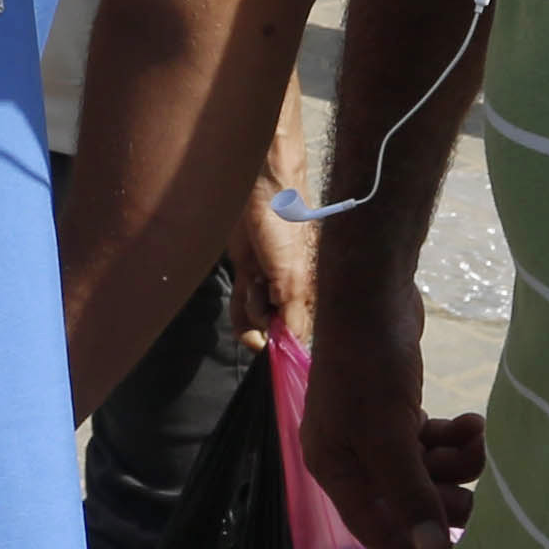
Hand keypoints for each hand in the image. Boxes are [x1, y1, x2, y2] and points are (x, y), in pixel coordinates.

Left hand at [232, 189, 311, 350]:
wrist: (260, 194)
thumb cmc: (285, 232)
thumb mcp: (292, 279)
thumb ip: (292, 316)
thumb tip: (292, 348)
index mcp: (308, 294)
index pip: (299, 334)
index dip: (287, 347)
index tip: (276, 354)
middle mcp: (290, 293)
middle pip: (275, 330)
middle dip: (266, 327)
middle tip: (265, 300)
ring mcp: (267, 283)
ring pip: (256, 318)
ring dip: (250, 312)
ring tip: (255, 282)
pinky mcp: (247, 272)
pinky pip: (242, 303)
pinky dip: (240, 312)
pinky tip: (244, 309)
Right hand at [300, 283, 481, 548]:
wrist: (371, 292)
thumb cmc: (369, 365)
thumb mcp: (388, 433)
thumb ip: (409, 492)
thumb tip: (429, 548)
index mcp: (334, 467)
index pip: (377, 529)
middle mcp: (349, 455)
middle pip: (405, 501)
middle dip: (446, 499)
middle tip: (487, 499)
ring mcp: (372, 431)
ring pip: (423, 471)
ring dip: (457, 464)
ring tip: (482, 441)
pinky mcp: (394, 408)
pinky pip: (427, 441)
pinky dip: (452, 438)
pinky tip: (474, 423)